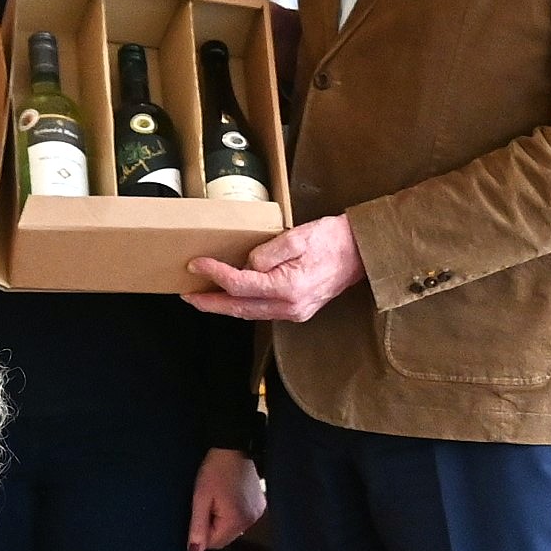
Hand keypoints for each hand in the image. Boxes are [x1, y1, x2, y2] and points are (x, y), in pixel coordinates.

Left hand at [186, 449, 264, 550]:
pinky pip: (242, 520)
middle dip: (213, 528)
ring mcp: (258, 514)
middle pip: (225, 538)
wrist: (234, 449)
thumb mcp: (200, 498)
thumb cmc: (214, 471)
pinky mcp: (260, 506)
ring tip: (218, 500)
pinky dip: (233, 515)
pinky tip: (229, 499)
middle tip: (207, 505)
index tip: (199, 512)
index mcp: (235, 521)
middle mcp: (250, 521)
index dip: (202, 532)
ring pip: (234, 529)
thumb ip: (197, 527)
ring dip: (223, 522)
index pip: (214, 543)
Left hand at [187, 216, 364, 323]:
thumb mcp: (297, 236)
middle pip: (239, 308)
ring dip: (225, 306)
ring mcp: (295, 312)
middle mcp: (290, 306)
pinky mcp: (298, 310)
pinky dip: (243, 306)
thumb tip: (247, 264)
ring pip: (250, 313)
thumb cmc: (332, 240)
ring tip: (203, 298)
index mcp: (288, 287)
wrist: (361, 252)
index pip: (239, 284)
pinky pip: (263, 311)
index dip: (214, 274)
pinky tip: (233, 298)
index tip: (196, 262)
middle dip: (211, 302)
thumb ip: (268, 252)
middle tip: (188, 295)